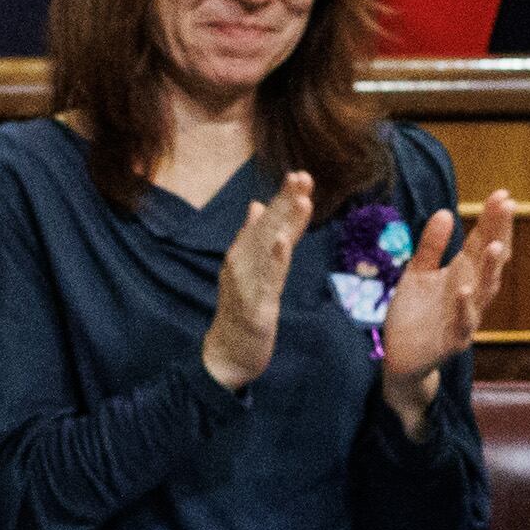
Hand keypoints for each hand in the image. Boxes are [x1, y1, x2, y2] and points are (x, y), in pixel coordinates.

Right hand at [200, 169, 313, 390]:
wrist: (226, 353)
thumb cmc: (239, 310)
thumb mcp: (247, 270)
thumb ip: (253, 238)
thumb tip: (256, 204)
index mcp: (243, 254)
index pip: (267, 223)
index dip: (283, 200)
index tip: (301, 176)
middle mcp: (242, 263)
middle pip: (267, 228)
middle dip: (285, 202)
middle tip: (303, 177)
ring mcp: (247, 283)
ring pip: (268, 248)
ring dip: (284, 223)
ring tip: (301, 200)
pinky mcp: (255, 306)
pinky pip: (267, 280)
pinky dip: (274, 259)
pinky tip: (284, 242)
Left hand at [375, 189, 517, 428]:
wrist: (400, 357)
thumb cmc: (414, 314)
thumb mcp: (418, 273)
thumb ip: (430, 246)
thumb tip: (445, 211)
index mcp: (463, 274)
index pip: (482, 242)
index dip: (493, 220)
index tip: (503, 194)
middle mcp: (470, 293)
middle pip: (490, 261)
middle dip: (500, 234)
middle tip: (508, 207)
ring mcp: (464, 318)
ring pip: (484, 292)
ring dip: (489, 269)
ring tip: (493, 245)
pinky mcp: (452, 341)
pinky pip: (462, 324)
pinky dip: (464, 307)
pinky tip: (463, 289)